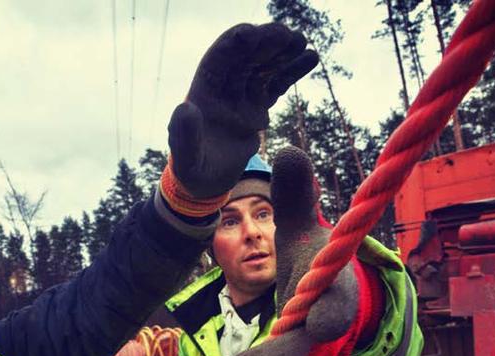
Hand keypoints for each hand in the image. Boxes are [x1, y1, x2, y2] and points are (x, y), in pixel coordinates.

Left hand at [162, 23, 317, 214]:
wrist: (207, 183)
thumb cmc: (192, 170)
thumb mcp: (186, 158)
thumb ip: (184, 135)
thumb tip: (185, 108)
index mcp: (203, 91)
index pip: (218, 59)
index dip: (233, 44)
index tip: (251, 33)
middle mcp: (223, 88)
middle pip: (245, 57)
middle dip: (264, 43)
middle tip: (287, 35)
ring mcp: (242, 96)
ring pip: (263, 67)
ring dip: (282, 52)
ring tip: (302, 41)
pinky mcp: (258, 107)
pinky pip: (277, 84)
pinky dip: (292, 71)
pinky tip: (310, 57)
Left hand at [200, 147, 379, 355]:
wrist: (331, 297)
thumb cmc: (315, 260)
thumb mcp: (303, 228)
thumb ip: (293, 196)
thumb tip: (287, 151)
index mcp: (335, 288)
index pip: (338, 301)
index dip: (330, 311)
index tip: (317, 324)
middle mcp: (328, 327)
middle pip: (304, 354)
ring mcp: (316, 355)